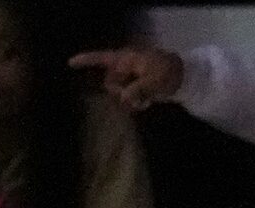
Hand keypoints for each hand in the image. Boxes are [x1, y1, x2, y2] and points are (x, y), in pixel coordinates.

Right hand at [71, 46, 185, 109]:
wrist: (184, 77)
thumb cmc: (168, 73)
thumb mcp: (154, 82)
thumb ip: (137, 90)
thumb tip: (124, 99)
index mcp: (126, 59)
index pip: (102, 58)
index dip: (85, 60)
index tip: (70, 63)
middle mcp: (124, 66)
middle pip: (110, 83)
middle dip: (119, 93)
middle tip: (138, 99)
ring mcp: (130, 76)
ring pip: (118, 92)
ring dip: (129, 100)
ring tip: (146, 101)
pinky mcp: (136, 86)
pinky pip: (127, 96)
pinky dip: (134, 102)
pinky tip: (147, 102)